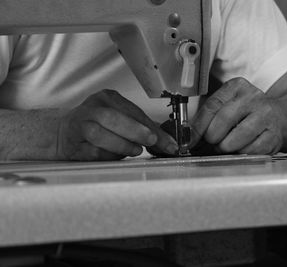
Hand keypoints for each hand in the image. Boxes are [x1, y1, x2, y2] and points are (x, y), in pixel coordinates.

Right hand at [56, 89, 177, 159]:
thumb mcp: (121, 119)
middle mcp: (92, 108)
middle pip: (112, 118)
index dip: (153, 128)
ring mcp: (79, 125)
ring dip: (122, 145)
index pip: (134, 112)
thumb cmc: (97, 126)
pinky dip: (109, 156)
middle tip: (150, 141)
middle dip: (136, 131)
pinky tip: (115, 155)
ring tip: (134, 151)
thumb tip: (166, 142)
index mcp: (108, 98)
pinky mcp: (73, 143)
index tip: (168, 142)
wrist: (63, 133)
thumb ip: (141, 128)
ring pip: (99, 135)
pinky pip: (93, 151)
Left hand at [190, 78, 286, 154]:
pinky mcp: (274, 135)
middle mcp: (253, 97)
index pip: (211, 106)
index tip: (189, 139)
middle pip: (223, 120)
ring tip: (227, 145)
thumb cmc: (248, 113)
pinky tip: (243, 147)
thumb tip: (188, 137)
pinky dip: (242, 153)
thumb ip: (208, 118)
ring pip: (237, 138)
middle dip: (213, 138)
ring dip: (226, 147)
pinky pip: (250, 151)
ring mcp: (266, 116)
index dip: (197, 126)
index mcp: (237, 87)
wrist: (281, 117)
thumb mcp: (228, 106)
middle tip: (213, 142)